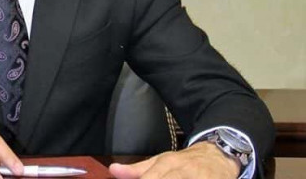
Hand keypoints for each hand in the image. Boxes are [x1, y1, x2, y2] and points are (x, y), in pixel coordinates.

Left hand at [109, 142, 240, 178]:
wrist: (218, 156)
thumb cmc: (185, 163)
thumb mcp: (161, 162)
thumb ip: (137, 170)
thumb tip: (113, 170)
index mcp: (167, 163)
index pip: (149, 178)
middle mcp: (183, 170)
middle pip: (164, 178)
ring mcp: (200, 177)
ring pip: (178, 178)